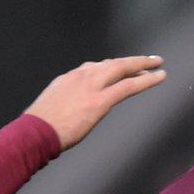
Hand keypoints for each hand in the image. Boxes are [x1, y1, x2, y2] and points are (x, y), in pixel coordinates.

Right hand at [23, 56, 166, 150]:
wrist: (33, 133)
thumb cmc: (39, 128)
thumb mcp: (52, 106)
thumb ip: (68, 102)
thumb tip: (76, 107)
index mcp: (68, 79)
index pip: (94, 68)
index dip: (111, 67)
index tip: (121, 67)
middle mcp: (81, 77)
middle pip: (112, 63)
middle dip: (132, 61)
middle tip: (149, 60)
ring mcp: (91, 87)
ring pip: (123, 69)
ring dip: (142, 66)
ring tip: (157, 65)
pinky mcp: (100, 101)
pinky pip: (128, 86)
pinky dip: (147, 80)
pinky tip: (159, 77)